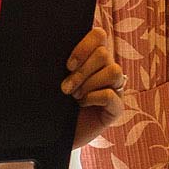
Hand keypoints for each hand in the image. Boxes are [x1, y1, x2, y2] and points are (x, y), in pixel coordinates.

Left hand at [63, 27, 125, 146]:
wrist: (55, 133)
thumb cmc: (55, 102)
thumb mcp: (55, 78)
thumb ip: (60, 62)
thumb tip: (51, 47)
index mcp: (92, 57)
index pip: (98, 35)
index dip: (84, 47)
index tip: (68, 65)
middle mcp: (106, 68)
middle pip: (104, 54)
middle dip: (82, 71)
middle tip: (66, 87)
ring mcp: (115, 88)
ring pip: (114, 71)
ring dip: (90, 83)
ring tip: (75, 96)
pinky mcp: (117, 107)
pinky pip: (112, 94)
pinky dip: (95, 97)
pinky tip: (83, 104)